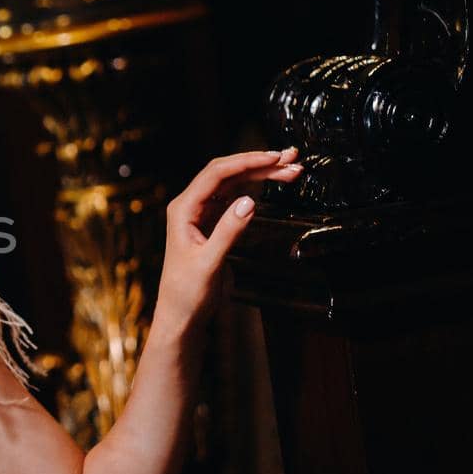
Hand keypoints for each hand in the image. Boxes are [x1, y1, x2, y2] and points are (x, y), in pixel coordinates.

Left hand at [155, 146, 303, 333]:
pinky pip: (235, 197)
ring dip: (261, 174)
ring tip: (291, 169)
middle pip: (227, 174)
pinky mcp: (212, 224)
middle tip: (291, 160)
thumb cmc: (187, 293)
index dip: (246, 162)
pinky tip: (273, 183)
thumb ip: (228, 232)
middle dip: (259, 164)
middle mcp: (190, 206)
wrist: (181, 315)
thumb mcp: (209, 263)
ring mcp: (202, 214)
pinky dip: (256, 189)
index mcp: (183, 210)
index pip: (216, 174)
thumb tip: (249, 201)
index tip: (274, 159)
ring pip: (234, 184)